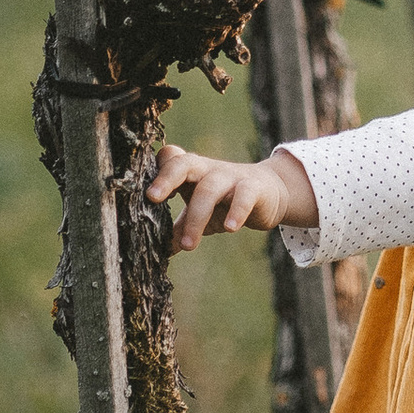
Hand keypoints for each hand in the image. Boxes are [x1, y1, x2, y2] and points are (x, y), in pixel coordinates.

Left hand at [147, 142, 318, 251]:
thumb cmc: (224, 202)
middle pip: (184, 164)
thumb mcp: (198, 214)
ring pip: (210, 188)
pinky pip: (244, 195)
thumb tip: (156, 253)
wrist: (269, 193)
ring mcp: (231, 176)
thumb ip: (177, 229)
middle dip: (167, 178)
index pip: (169, 160)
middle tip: (152, 198)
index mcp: (190, 172)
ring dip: (197, 216)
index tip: (144, 193)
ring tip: (188, 246)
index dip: (155, 171)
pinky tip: (229, 229)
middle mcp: (207, 169)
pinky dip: (236, 211)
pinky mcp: (254, 187)